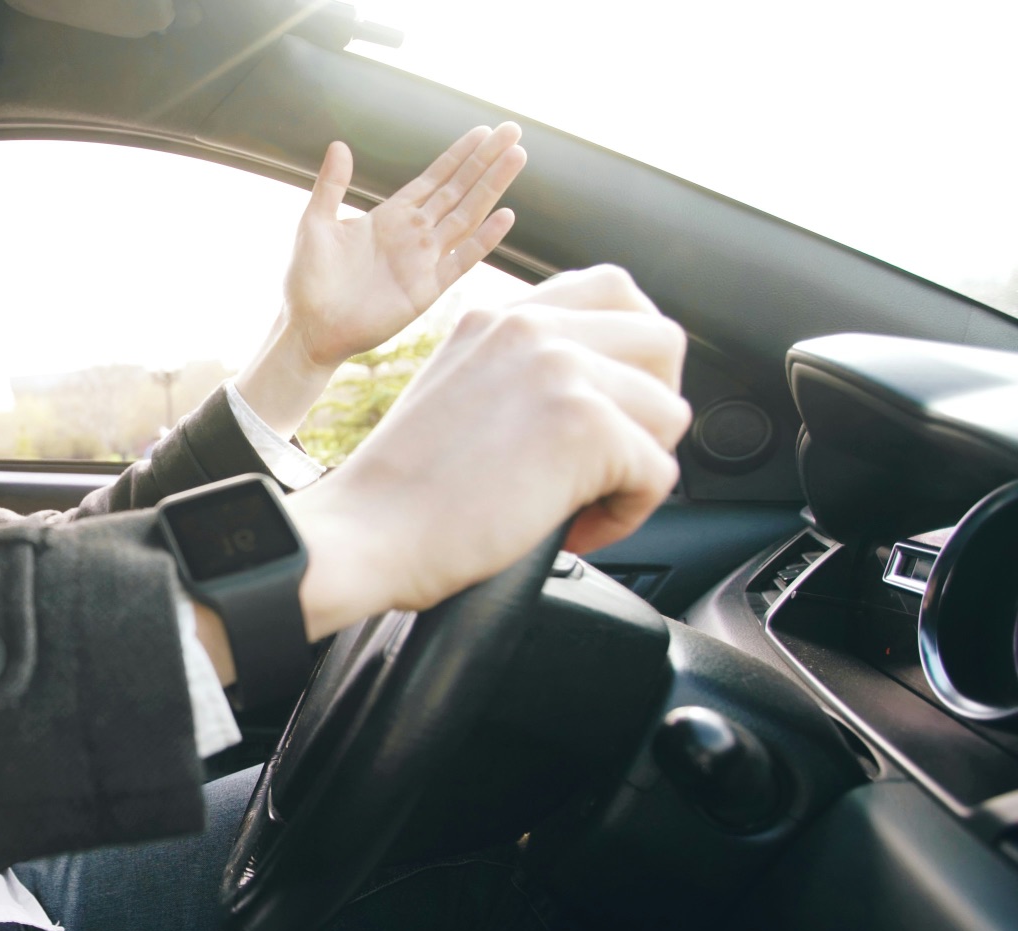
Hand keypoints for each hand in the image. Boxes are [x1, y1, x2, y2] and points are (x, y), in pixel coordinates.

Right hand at [284, 266, 690, 637]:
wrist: (363, 534)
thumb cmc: (400, 492)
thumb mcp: (457, 392)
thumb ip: (519, 371)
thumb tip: (598, 391)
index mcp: (502, 317)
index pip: (615, 291)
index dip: (631, 355)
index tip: (606, 405)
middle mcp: (533, 329)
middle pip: (663, 342)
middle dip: (653, 406)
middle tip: (607, 457)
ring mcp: (561, 371)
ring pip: (670, 412)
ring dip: (638, 466)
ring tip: (579, 500)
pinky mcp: (585, 426)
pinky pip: (659, 474)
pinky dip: (625, 516)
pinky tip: (571, 530)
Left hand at [288, 123, 525, 365]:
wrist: (308, 327)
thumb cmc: (307, 279)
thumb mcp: (315, 223)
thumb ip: (332, 185)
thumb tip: (339, 144)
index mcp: (390, 217)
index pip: (434, 179)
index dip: (459, 155)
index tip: (484, 131)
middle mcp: (413, 234)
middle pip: (458, 190)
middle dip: (485, 161)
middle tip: (513, 132)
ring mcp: (423, 260)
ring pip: (467, 215)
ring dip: (491, 187)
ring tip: (517, 157)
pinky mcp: (426, 289)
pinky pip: (462, 260)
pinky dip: (484, 239)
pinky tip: (505, 215)